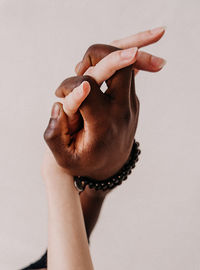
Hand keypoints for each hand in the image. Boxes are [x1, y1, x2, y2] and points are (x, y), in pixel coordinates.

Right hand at [44, 27, 165, 180]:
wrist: (113, 167)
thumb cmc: (86, 162)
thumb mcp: (66, 159)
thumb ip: (54, 134)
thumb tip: (59, 104)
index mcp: (104, 125)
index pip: (89, 89)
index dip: (70, 85)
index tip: (59, 93)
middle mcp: (122, 111)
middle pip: (122, 67)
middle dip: (99, 54)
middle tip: (81, 65)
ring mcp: (130, 104)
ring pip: (129, 65)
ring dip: (107, 56)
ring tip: (86, 67)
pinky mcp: (131, 99)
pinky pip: (128, 72)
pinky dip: (116, 62)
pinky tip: (108, 64)